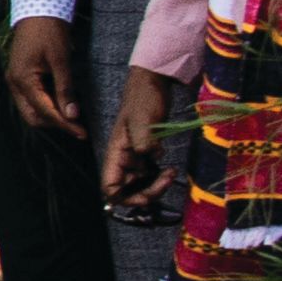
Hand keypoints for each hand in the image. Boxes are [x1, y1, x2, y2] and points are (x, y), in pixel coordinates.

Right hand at [7, 16, 84, 137]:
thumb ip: (65, 89)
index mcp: (22, 80)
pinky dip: (46, 105)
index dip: (65, 124)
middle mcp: (14, 84)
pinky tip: (62, 103)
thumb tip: (72, 115)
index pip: (45, 111)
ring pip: (30, 110)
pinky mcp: (20, 77)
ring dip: (50, 116)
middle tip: (78, 126)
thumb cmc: (49, 32)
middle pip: (32, 116)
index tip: (82, 133)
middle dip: (55, 123)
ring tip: (73, 116)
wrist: (37, 11)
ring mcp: (15, 81)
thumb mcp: (61, 60)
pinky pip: (31, 100)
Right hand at [105, 64, 180, 213]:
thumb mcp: (143, 119)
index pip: (110, 187)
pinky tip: (170, 169)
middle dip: (147, 192)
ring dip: (156, 186)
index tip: (146, 195)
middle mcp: (123, 158)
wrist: (153, 83)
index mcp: (116, 152)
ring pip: (140, 184)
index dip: (125, 197)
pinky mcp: (147, 153)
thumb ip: (144, 142)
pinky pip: (150, 174)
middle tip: (167, 179)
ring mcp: (135, 157)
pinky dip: (160, 177)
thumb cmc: (144, 98)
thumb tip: (152, 159)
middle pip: (128, 190)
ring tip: (171, 173)